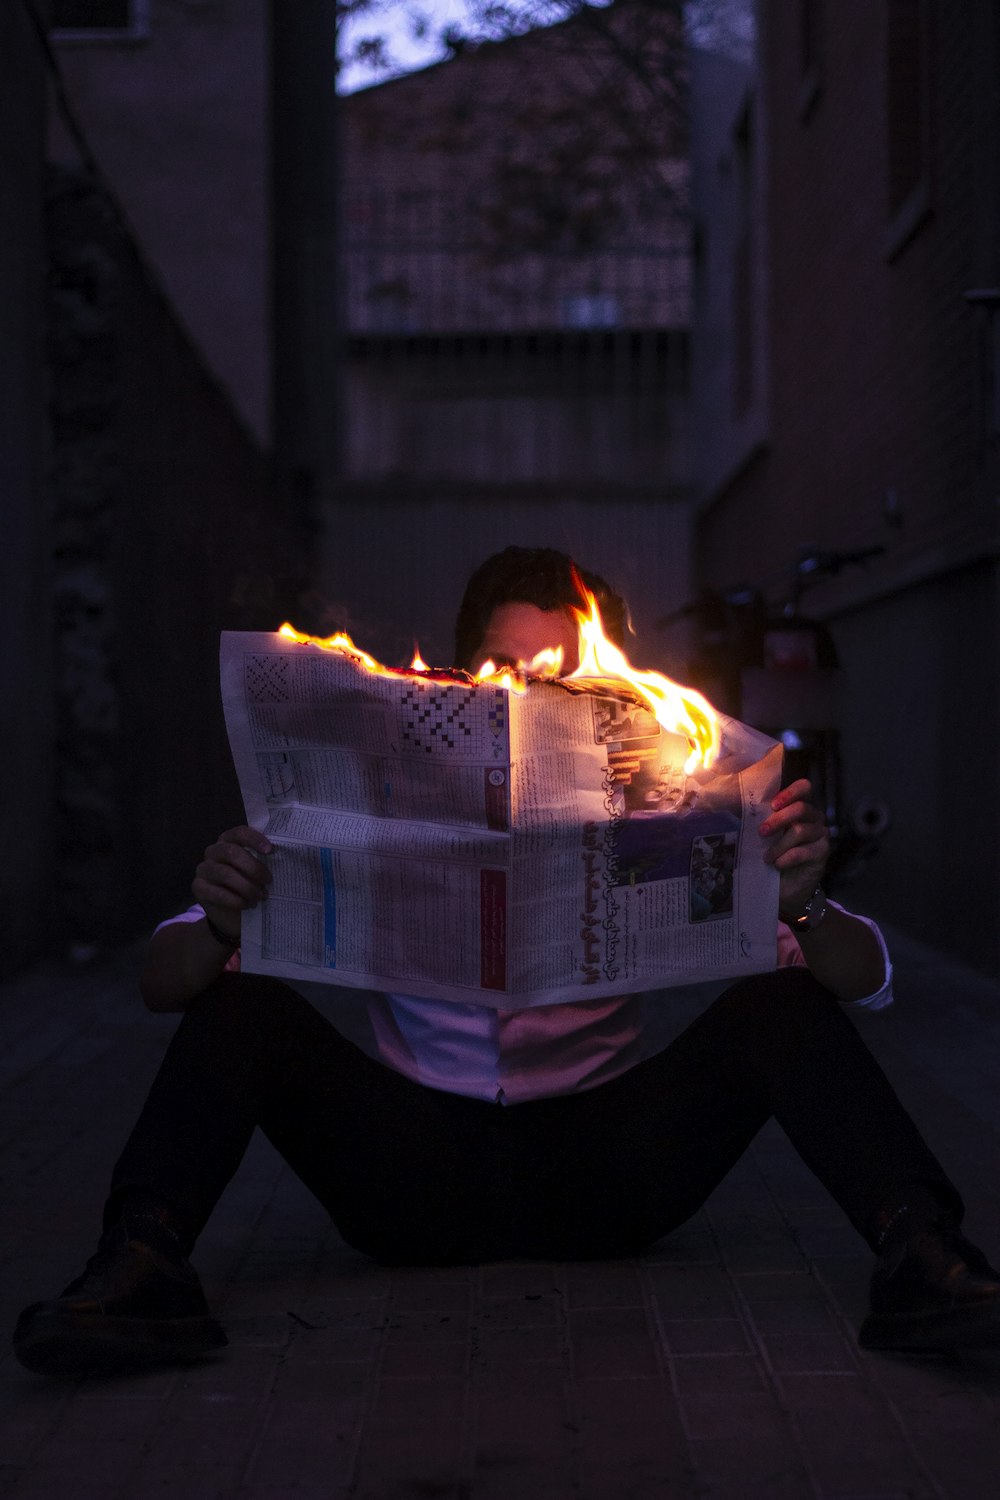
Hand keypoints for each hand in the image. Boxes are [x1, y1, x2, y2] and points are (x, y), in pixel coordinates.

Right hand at [192, 825, 272, 936]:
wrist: (232, 914)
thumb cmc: (248, 885)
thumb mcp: (257, 871)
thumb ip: (264, 860)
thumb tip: (284, 854)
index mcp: (228, 841)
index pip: (239, 833)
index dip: (254, 839)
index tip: (270, 850)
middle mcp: (213, 852)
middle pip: (231, 852)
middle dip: (253, 868)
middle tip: (268, 881)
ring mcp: (203, 869)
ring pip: (225, 874)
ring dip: (246, 887)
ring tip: (259, 897)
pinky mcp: (198, 888)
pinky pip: (218, 893)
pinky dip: (236, 900)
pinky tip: (247, 905)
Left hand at [759, 779, 828, 921]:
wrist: (784, 887)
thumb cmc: (773, 854)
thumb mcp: (766, 835)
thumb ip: (763, 819)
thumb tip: (739, 808)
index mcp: (800, 807)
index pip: (804, 787)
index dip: (790, 792)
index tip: (773, 805)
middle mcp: (814, 818)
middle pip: (801, 808)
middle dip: (778, 819)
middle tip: (762, 832)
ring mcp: (821, 834)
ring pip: (800, 830)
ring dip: (779, 845)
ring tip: (767, 857)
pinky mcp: (823, 853)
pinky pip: (803, 851)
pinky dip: (786, 858)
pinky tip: (777, 865)